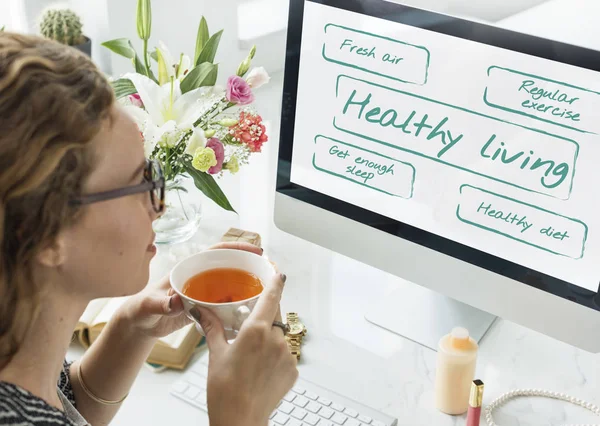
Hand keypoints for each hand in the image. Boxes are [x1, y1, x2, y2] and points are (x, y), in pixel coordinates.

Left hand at [118, 242, 262, 339]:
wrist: (139, 325)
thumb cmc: (141, 310)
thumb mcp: (149, 305)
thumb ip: (162, 303)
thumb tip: (177, 300)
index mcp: (188, 268)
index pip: (216, 252)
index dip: (236, 248)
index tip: (255, 250)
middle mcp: (199, 277)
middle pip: (228, 265)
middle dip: (248, 265)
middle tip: (268, 271)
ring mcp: (203, 292)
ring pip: (229, 284)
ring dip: (246, 286)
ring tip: (264, 290)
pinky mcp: (205, 307)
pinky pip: (226, 303)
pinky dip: (238, 305)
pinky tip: (249, 311)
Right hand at [190, 273, 297, 425]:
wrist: (240, 420)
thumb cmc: (225, 390)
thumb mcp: (216, 353)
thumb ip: (212, 327)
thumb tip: (200, 310)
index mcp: (256, 330)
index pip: (271, 296)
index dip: (275, 282)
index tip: (278, 272)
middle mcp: (276, 340)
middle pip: (276, 315)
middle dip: (266, 313)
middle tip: (252, 322)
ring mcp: (287, 355)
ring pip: (280, 335)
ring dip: (269, 337)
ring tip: (252, 354)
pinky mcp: (293, 370)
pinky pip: (285, 354)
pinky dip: (275, 355)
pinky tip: (260, 368)